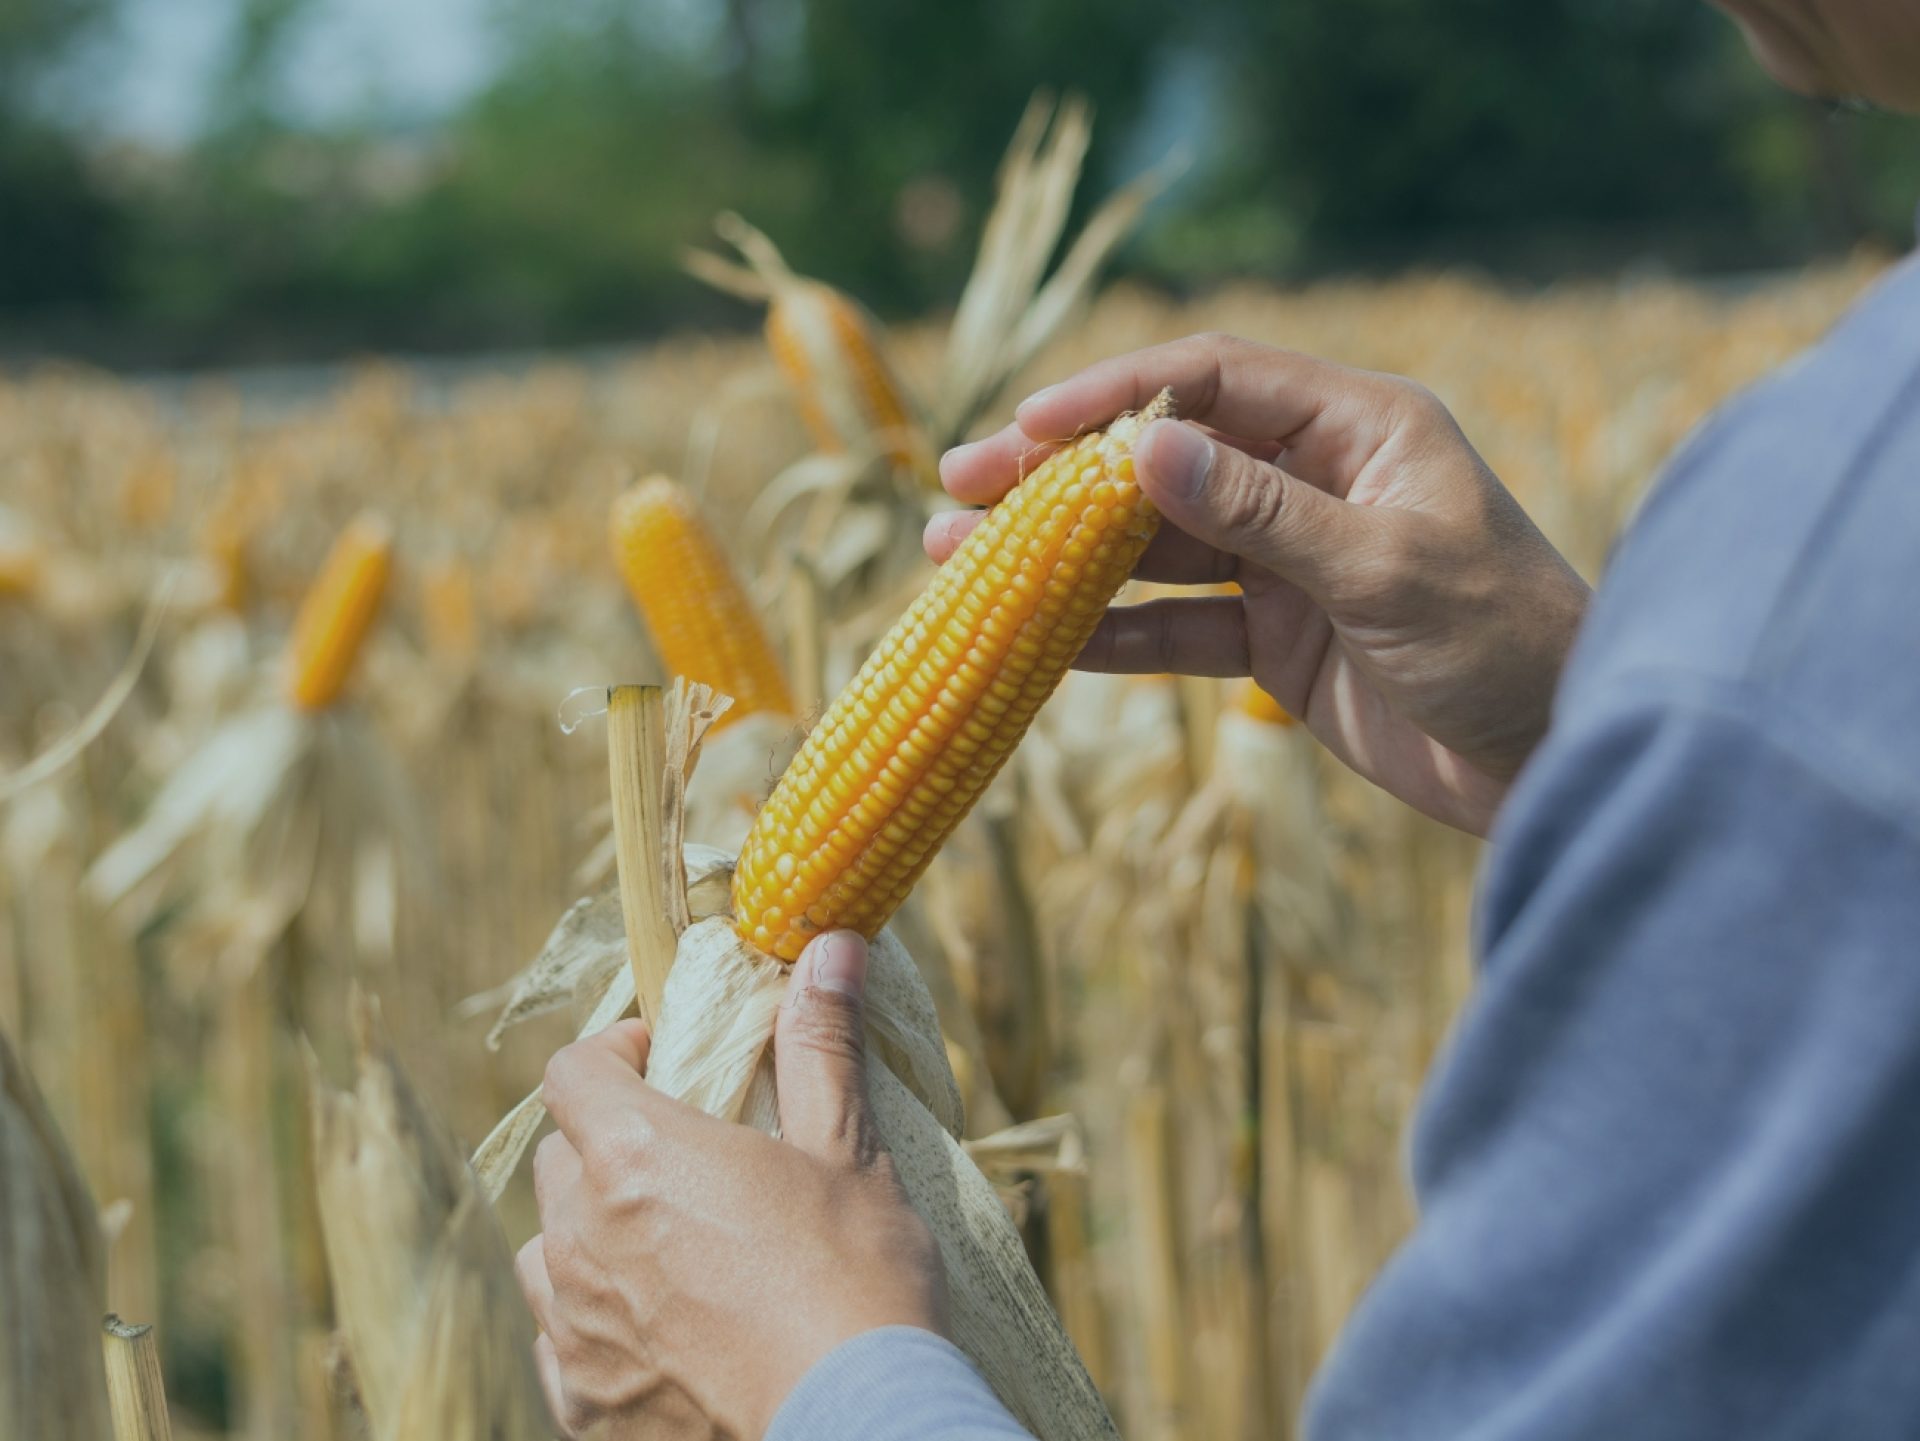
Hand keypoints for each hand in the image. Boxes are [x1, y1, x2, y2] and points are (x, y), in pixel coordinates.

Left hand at [515, 932, 948, 1438]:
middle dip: (607, 1143)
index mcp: (636, 1156)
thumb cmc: (856, 1279)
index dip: (612, 1054)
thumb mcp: (847, 1149)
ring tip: (665, 1249)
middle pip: (559, 1160)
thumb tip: (831, 946)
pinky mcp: (581, 1405)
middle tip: (682, 1157)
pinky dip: (594, 1325)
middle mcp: (581, 1237)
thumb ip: (820, 1044)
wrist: (850, 1426)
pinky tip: (660, 1333)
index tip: (664, 1058)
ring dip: (589, 1237)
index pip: (571, 1071)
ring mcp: (573, 1329)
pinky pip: (560, 1343)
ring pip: (547, 1255)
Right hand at [930, 333, 1590, 835]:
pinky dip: (1113, 634)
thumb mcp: (1387, 570)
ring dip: (1066, 556)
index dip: (1115, 396)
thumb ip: (1264, 513)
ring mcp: (1289, 564)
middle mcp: (1314, 481)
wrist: (1558, 761)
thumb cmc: (1507, 643)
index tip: (1027, 425)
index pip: (1214, 380)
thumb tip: (1144, 453)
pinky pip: (1177, 627)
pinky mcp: (1277, 640)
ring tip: (963, 559)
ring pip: (1157, 546)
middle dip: (1062, 473)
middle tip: (961, 485)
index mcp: (1357, 428)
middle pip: (1166, 461)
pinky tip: (1040, 641)